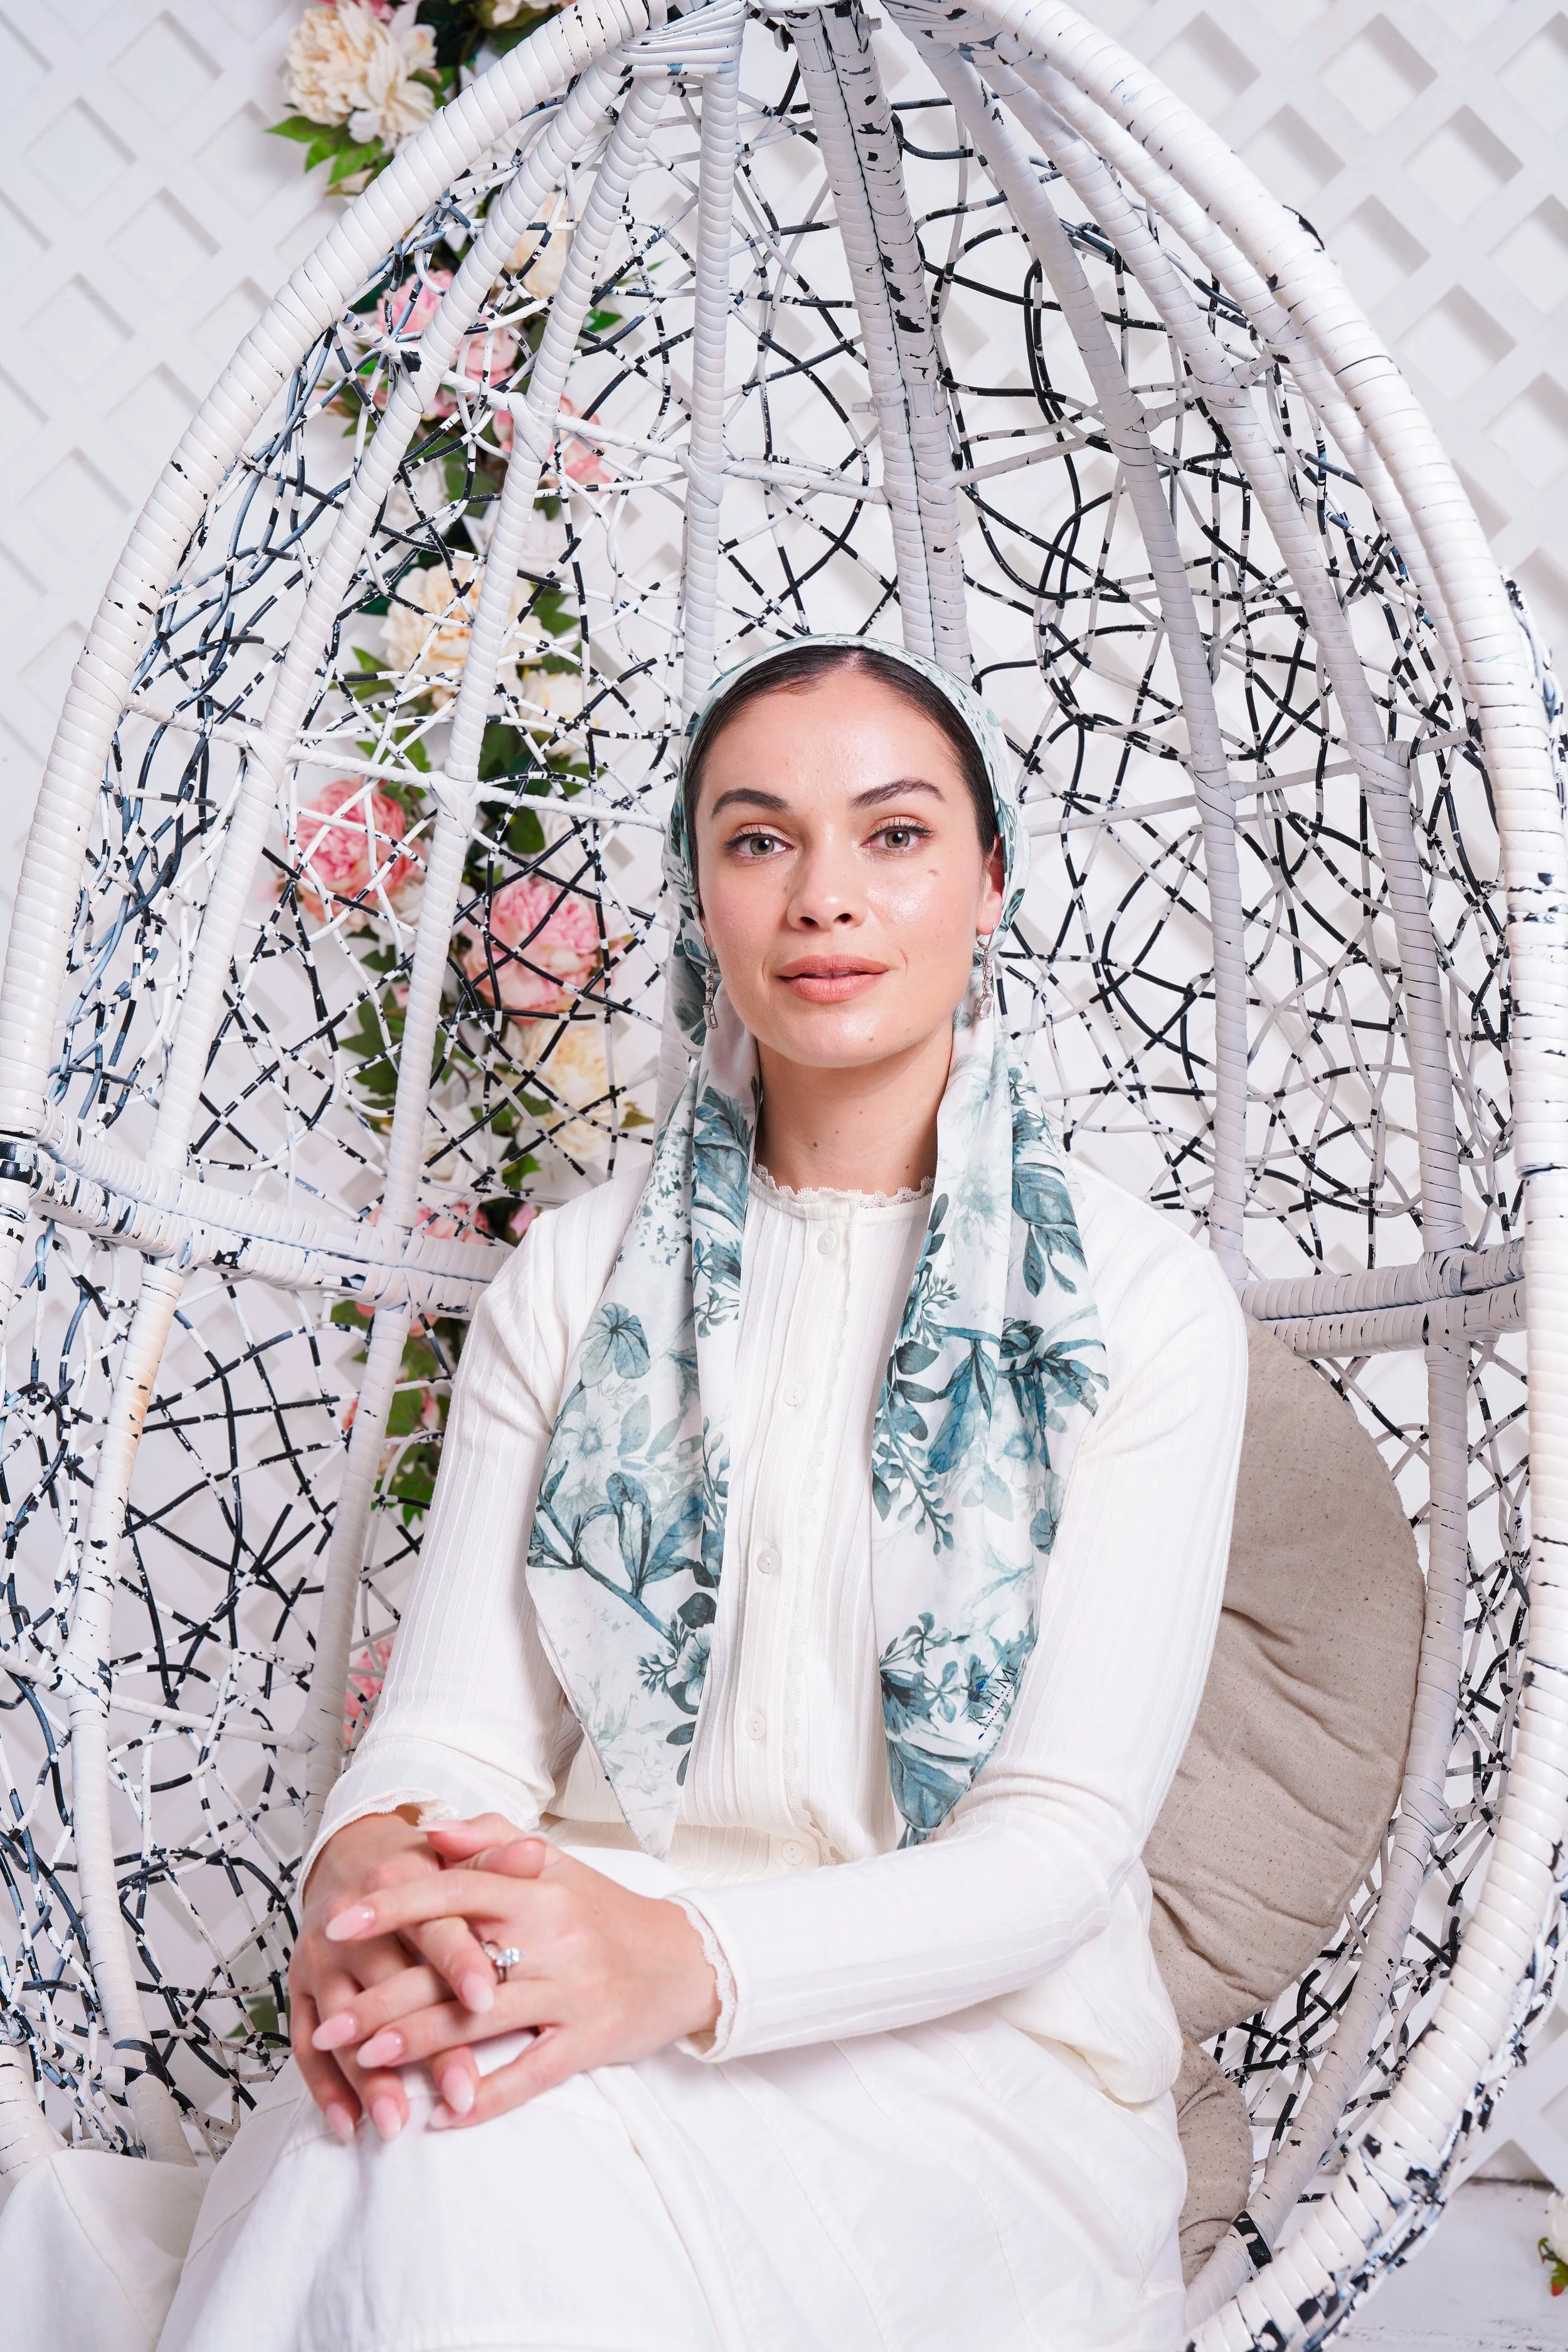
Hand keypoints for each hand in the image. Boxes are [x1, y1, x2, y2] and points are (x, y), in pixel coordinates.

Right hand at [290, 1810, 521, 2139]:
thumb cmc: (420, 1868)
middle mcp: (350, 1923)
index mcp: (397, 1882)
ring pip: (342, 2025)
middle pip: (389, 1987)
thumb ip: (495, 1860)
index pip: (433, 1926)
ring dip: (369, 2078)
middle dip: (425, 2042)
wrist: (350, 1858)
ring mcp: (320, 1960)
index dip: (459, 1962)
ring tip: (399, 2123)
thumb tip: (535, 1851)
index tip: (488, 2000)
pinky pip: (305, 2044)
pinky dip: (325, 2089)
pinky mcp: (300, 1990)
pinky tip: (351, 2126)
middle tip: (462, 2090)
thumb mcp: (457, 1856)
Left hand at [320, 1822, 719, 2130]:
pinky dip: (485, 2097)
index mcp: (538, 1888)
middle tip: (329, 2020)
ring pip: (482, 2020)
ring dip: (417, 2043)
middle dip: (384, 1994)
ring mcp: (573, 1991)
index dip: (395, 1905)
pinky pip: (531, 2073)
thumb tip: (432, 1830)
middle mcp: (553, 1936)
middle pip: (454, 1964)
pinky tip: (442, 2114)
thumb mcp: (556, 1864)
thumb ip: (492, 1840)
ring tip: (363, 2060)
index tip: (338, 1922)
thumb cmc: (606, 1912)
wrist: (688, 1958)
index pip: (456, 1888)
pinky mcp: (592, 2040)